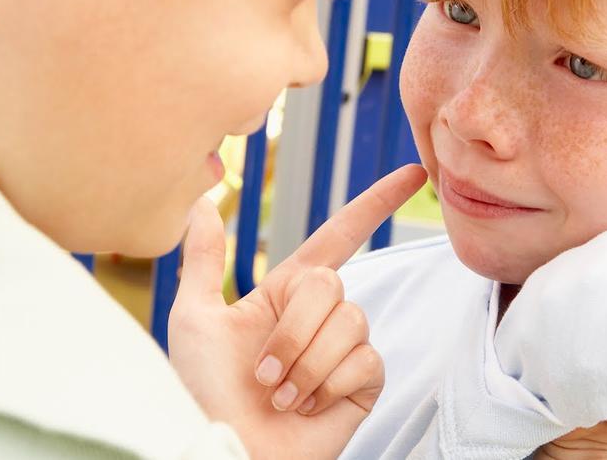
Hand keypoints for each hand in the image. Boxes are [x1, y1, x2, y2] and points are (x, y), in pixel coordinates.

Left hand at [168, 164, 427, 459]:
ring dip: (305, 364)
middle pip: (330, 285)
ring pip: (349, 322)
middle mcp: (319, 316)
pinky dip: (327, 385)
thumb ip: (204, 261)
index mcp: (285, 293)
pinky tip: (306, 407)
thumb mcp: (194, 320)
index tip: (412, 174)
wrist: (228, 450)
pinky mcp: (364, 383)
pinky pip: (364, 360)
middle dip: (292, 331)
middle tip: (263, 374)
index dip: (375, 204)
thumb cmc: (203, 393)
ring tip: (281, 396)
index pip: (339, 236)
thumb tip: (204, 203)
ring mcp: (345, 349)